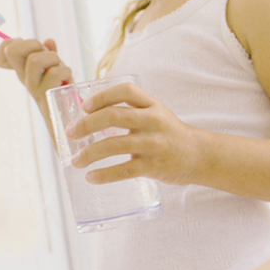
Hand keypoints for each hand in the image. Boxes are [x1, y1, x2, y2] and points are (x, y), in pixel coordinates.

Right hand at [0, 38, 72, 104]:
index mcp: (23, 68)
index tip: (32, 49)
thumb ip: (49, 53)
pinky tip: (67, 80)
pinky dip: (65, 71)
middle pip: (12, 51)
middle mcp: (24, 77)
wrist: (66, 114)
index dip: (14, 42)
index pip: (5, 50)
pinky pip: (54, 73)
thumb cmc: (59, 87)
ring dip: (53, 59)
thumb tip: (48, 41)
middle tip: (47, 54)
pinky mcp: (46, 94)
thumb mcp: (54, 66)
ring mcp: (33, 87)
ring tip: (60, 68)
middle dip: (33, 44)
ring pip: (35, 60)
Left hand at [66, 81, 203, 184]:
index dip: (102, 96)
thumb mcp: (156, 114)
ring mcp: (154, 144)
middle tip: (70, 134)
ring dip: (89, 154)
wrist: (199, 155)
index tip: (84, 106)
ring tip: (75, 161)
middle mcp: (154, 121)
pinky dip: (103, 175)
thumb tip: (88, 118)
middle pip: (113, 116)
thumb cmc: (169, 134)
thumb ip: (131, 111)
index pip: (126, 91)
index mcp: (152, 105)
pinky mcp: (154, 166)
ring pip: (114, 145)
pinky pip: (123, 170)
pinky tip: (91, 177)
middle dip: (86, 125)